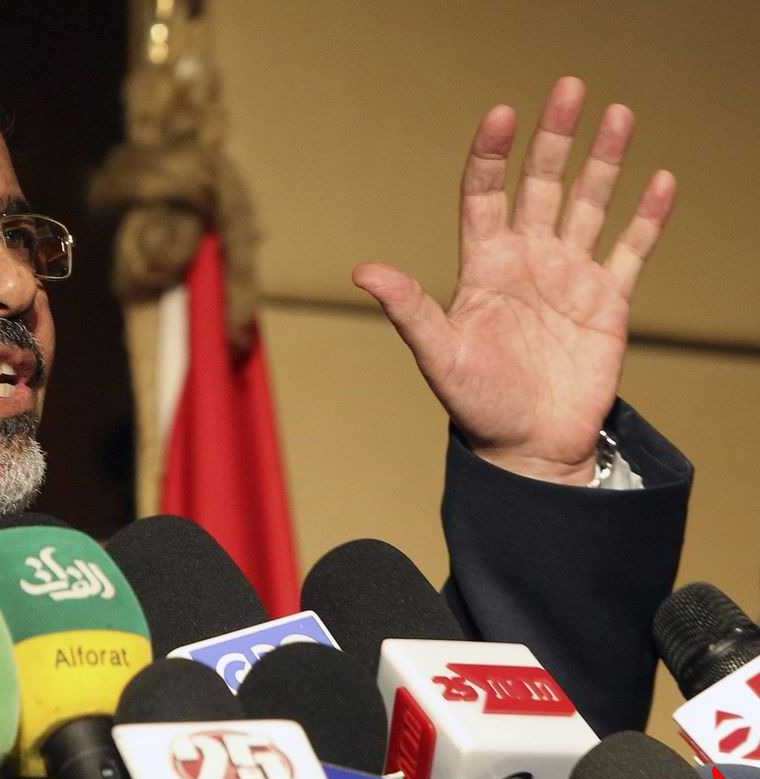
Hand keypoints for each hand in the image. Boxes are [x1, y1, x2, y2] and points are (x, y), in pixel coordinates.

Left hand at [353, 77, 675, 484]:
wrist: (526, 448)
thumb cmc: (476, 404)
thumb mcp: (438, 355)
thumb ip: (409, 309)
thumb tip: (363, 271)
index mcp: (483, 266)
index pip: (485, 196)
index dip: (492, 155)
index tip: (502, 114)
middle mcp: (527, 260)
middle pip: (541, 185)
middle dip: (553, 138)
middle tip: (568, 88)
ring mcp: (569, 277)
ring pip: (589, 204)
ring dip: (604, 161)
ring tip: (619, 114)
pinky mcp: (608, 302)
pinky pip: (631, 249)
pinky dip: (646, 217)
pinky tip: (658, 181)